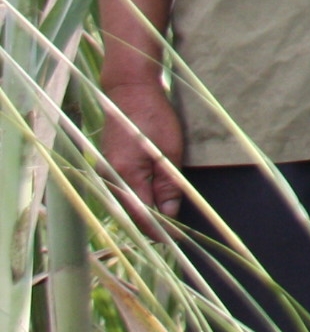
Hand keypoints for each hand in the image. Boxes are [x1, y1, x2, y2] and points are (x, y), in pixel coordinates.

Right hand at [100, 77, 184, 235]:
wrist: (129, 91)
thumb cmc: (152, 116)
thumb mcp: (169, 150)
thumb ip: (168, 184)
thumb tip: (169, 215)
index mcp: (125, 176)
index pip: (142, 216)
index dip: (159, 230)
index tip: (178, 240)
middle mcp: (111, 178)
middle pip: (132, 213)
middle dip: (153, 225)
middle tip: (177, 234)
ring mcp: (108, 172)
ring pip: (128, 203)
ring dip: (147, 213)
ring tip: (170, 221)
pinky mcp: (111, 166)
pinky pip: (125, 191)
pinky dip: (140, 199)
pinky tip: (156, 200)